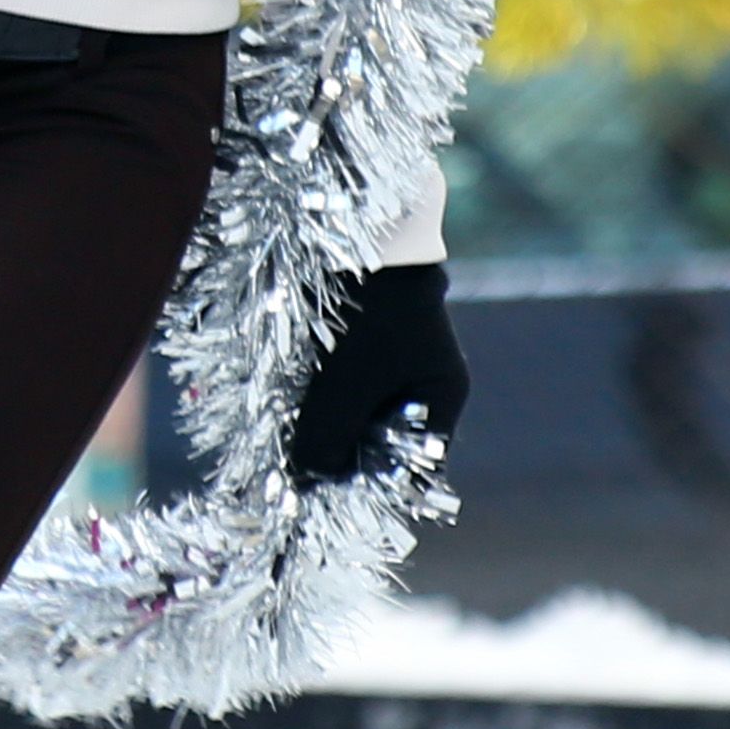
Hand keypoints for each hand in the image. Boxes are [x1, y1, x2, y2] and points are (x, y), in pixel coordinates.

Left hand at [281, 262, 467, 488]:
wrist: (356, 233)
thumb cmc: (365, 310)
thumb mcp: (345, 382)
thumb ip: (328, 436)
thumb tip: (306, 481)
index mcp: (439, 396)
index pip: (413, 465)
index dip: (373, 485)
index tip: (329, 495)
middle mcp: (422, 383)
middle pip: (381, 442)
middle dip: (341, 455)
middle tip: (298, 470)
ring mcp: (394, 363)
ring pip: (356, 415)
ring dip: (325, 428)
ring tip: (290, 439)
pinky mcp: (363, 343)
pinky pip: (341, 388)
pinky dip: (319, 401)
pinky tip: (291, 405)